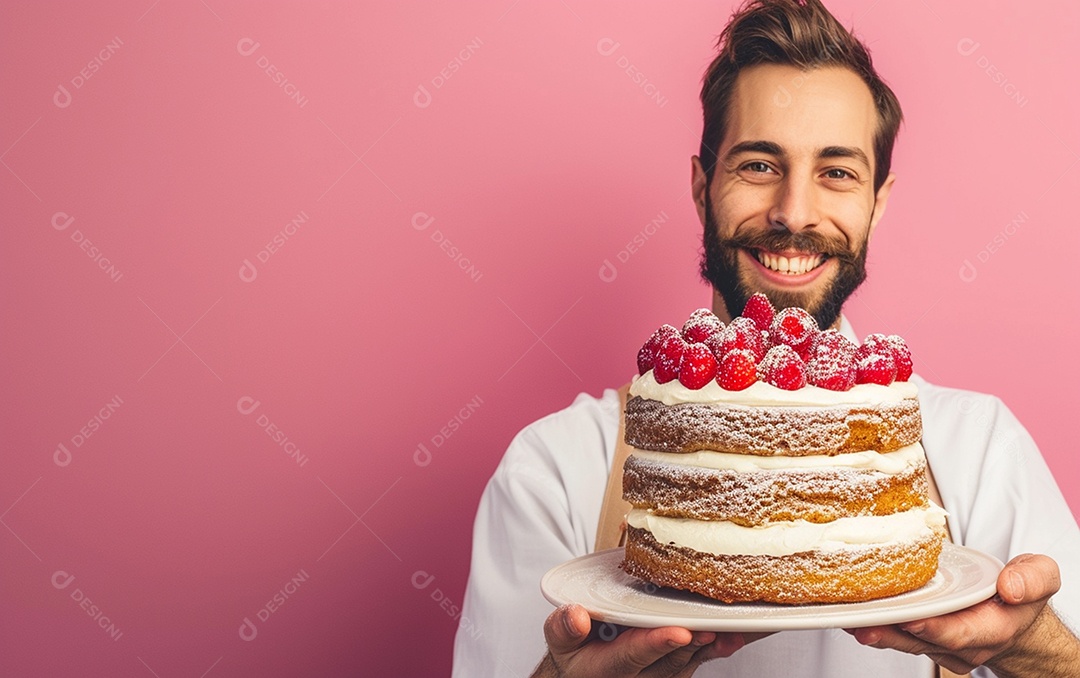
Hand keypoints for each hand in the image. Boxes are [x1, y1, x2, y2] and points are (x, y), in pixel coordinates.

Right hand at [531, 604, 769, 677]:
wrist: (587, 672)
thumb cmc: (576, 650)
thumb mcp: (561, 640)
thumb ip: (564, 628)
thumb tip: (575, 616)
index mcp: (608, 667)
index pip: (634, 654)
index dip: (658, 643)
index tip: (680, 632)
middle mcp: (640, 676)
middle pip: (672, 658)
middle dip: (694, 642)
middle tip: (714, 625)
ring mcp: (663, 675)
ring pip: (692, 660)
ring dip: (716, 644)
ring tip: (738, 628)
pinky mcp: (679, 668)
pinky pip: (703, 658)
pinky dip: (724, 644)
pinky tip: (743, 633)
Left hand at [846, 554, 1077, 675]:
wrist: (1012, 616)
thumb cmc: (1020, 594)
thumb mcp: (1040, 577)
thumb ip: (1032, 579)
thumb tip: (1010, 586)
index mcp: (991, 629)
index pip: (959, 633)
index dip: (934, 628)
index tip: (910, 619)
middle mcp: (961, 643)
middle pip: (921, 640)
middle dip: (891, 633)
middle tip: (862, 623)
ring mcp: (939, 643)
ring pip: (903, 640)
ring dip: (875, 630)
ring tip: (847, 619)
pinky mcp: (921, 636)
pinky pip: (896, 632)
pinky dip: (874, 623)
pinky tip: (849, 612)